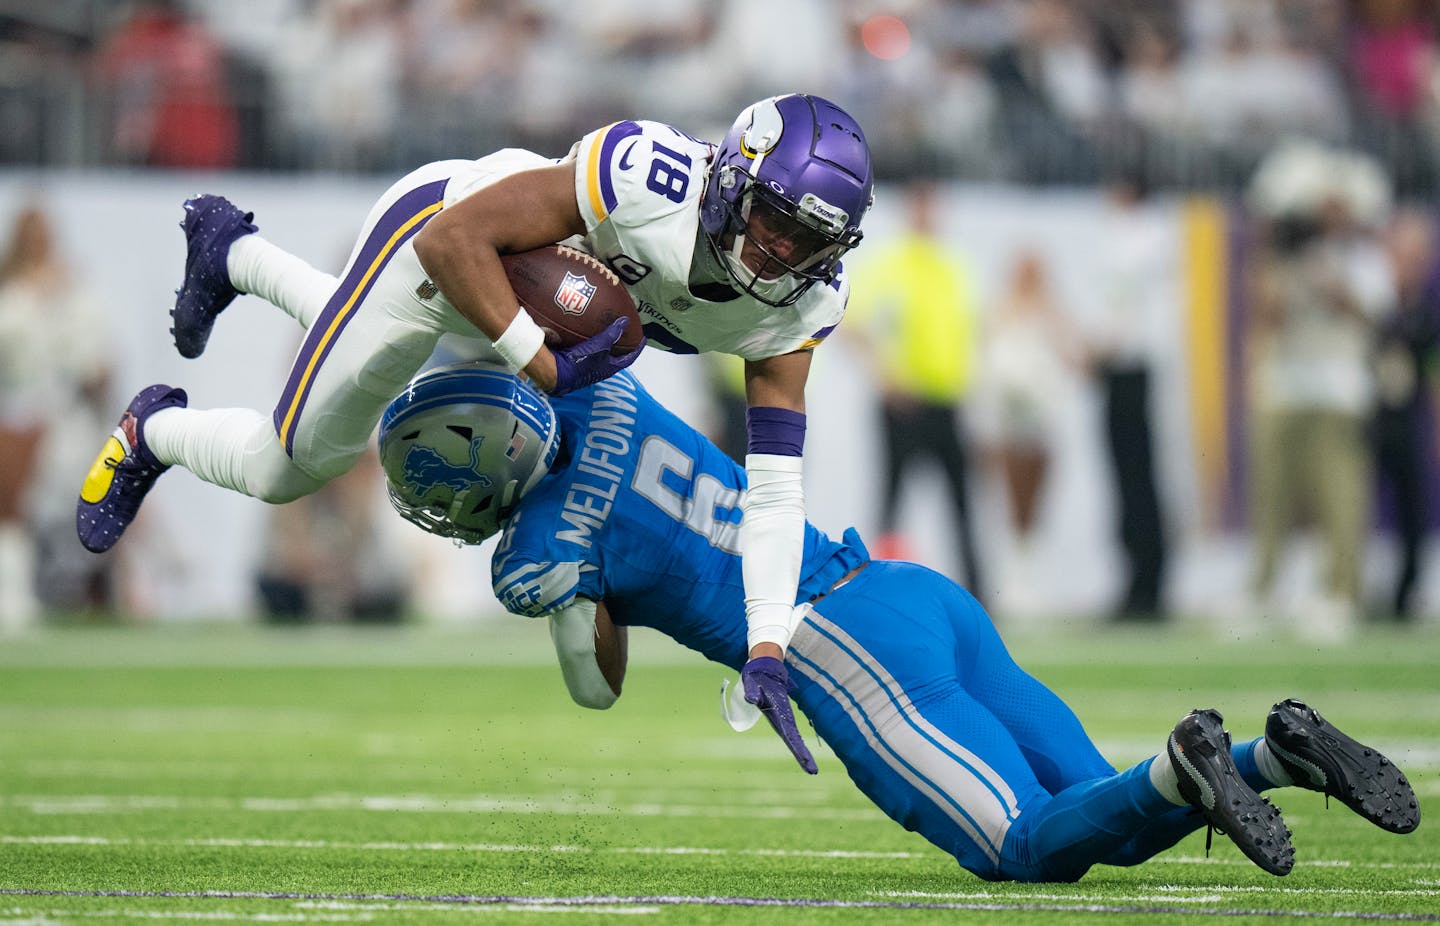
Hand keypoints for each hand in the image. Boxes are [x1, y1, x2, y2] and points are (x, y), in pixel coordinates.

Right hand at [549, 317, 644, 396]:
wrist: (556, 372)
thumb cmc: (580, 362)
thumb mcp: (599, 346)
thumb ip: (612, 334)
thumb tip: (625, 322)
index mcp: (609, 368)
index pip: (629, 359)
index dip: (637, 349)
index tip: (642, 340)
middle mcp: (600, 370)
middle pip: (615, 358)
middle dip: (620, 347)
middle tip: (624, 335)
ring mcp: (587, 368)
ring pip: (600, 354)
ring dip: (604, 344)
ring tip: (605, 331)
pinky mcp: (576, 363)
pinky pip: (586, 350)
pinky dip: (589, 342)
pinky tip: (584, 332)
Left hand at [741, 655, 816, 773]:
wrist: (766, 668)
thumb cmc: (758, 676)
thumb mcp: (752, 683)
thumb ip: (751, 691)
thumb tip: (750, 700)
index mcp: (780, 712)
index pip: (790, 735)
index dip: (798, 749)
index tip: (807, 762)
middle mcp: (783, 717)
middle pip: (794, 740)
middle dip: (803, 756)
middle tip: (813, 771)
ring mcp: (782, 718)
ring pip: (793, 738)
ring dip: (801, 752)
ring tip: (811, 769)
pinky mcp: (779, 717)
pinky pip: (789, 734)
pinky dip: (796, 745)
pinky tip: (801, 756)